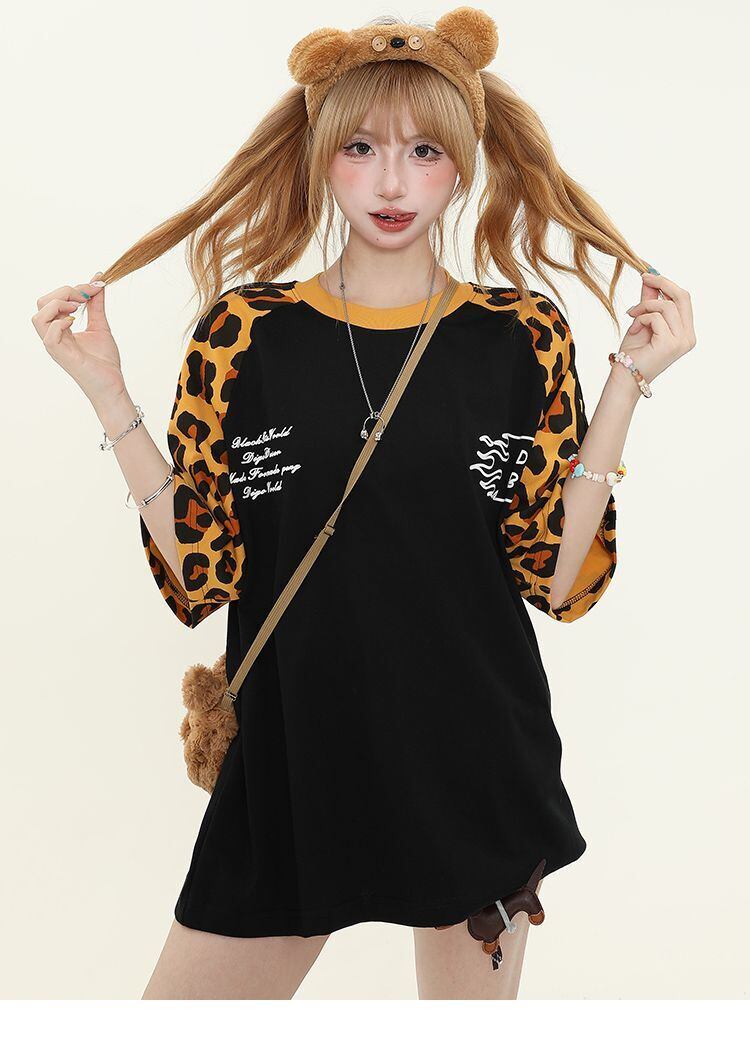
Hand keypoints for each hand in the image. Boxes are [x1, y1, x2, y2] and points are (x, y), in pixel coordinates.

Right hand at [31, 272, 124, 410]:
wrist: (112, 386)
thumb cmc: (104, 362)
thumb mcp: (100, 326)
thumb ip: (96, 305)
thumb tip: (98, 281)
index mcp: (60, 329)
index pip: (53, 300)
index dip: (73, 289)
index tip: (95, 287)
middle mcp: (54, 336)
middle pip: (42, 303)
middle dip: (64, 292)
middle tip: (85, 298)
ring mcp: (55, 346)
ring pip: (39, 317)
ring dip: (58, 305)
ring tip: (78, 309)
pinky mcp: (61, 355)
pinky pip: (48, 335)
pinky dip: (59, 323)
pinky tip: (75, 323)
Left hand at [619, 271, 695, 384]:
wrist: (624, 378)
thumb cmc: (633, 353)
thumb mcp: (642, 321)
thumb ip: (650, 301)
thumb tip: (649, 279)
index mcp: (686, 332)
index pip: (684, 300)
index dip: (667, 285)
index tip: (649, 276)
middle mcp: (688, 337)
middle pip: (683, 297)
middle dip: (662, 283)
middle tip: (643, 277)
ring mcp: (682, 341)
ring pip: (667, 306)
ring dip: (644, 306)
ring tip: (632, 316)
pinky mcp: (670, 344)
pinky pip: (656, 317)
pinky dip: (641, 318)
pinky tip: (633, 329)